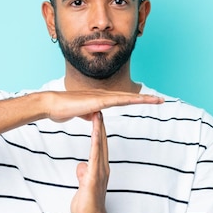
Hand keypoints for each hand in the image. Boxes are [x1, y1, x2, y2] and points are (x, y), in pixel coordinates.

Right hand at [44, 90, 162, 122]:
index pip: (122, 100)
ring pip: (126, 97)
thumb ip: (88, 115)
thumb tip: (94, 117)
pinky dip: (130, 100)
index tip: (147, 102)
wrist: (51, 105)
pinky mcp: (97, 101)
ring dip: (142, 99)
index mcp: (100, 100)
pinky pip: (117, 100)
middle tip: (160, 100)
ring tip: (157, 100)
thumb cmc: (62, 109)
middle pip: (128, 97)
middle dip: (145, 99)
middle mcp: (103, 96)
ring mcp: (100, 97)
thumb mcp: (80, 115)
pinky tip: (140, 100)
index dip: (135, 100)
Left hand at [71, 111, 110, 212]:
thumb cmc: (87, 206)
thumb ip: (83, 174)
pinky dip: (96, 142)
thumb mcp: (82, 185)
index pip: (99, 146)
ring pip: (100, 146)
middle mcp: (102, 167)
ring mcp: (99, 171)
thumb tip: (81, 166)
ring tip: (98, 114)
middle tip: (100, 108)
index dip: (98, 131)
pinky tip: (96, 133)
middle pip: (102, 142)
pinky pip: (95, 156)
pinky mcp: (94, 175)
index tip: (96, 117)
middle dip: (101, 125)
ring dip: (99, 130)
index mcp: (99, 168)